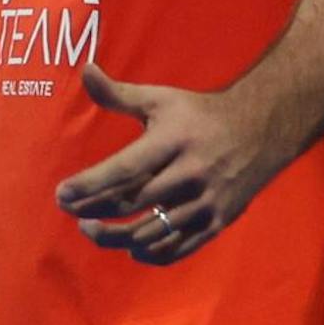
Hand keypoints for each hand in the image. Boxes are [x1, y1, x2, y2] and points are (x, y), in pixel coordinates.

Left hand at [53, 63, 294, 266]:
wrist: (262, 130)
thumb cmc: (200, 115)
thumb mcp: (161, 99)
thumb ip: (119, 94)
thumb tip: (85, 70)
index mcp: (173, 140)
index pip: (124, 169)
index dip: (89, 185)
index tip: (61, 194)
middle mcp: (190, 173)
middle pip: (133, 203)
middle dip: (95, 212)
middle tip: (70, 211)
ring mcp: (206, 201)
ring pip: (152, 231)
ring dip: (116, 238)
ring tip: (91, 230)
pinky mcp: (218, 221)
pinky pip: (180, 247)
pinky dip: (152, 254)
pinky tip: (131, 249)